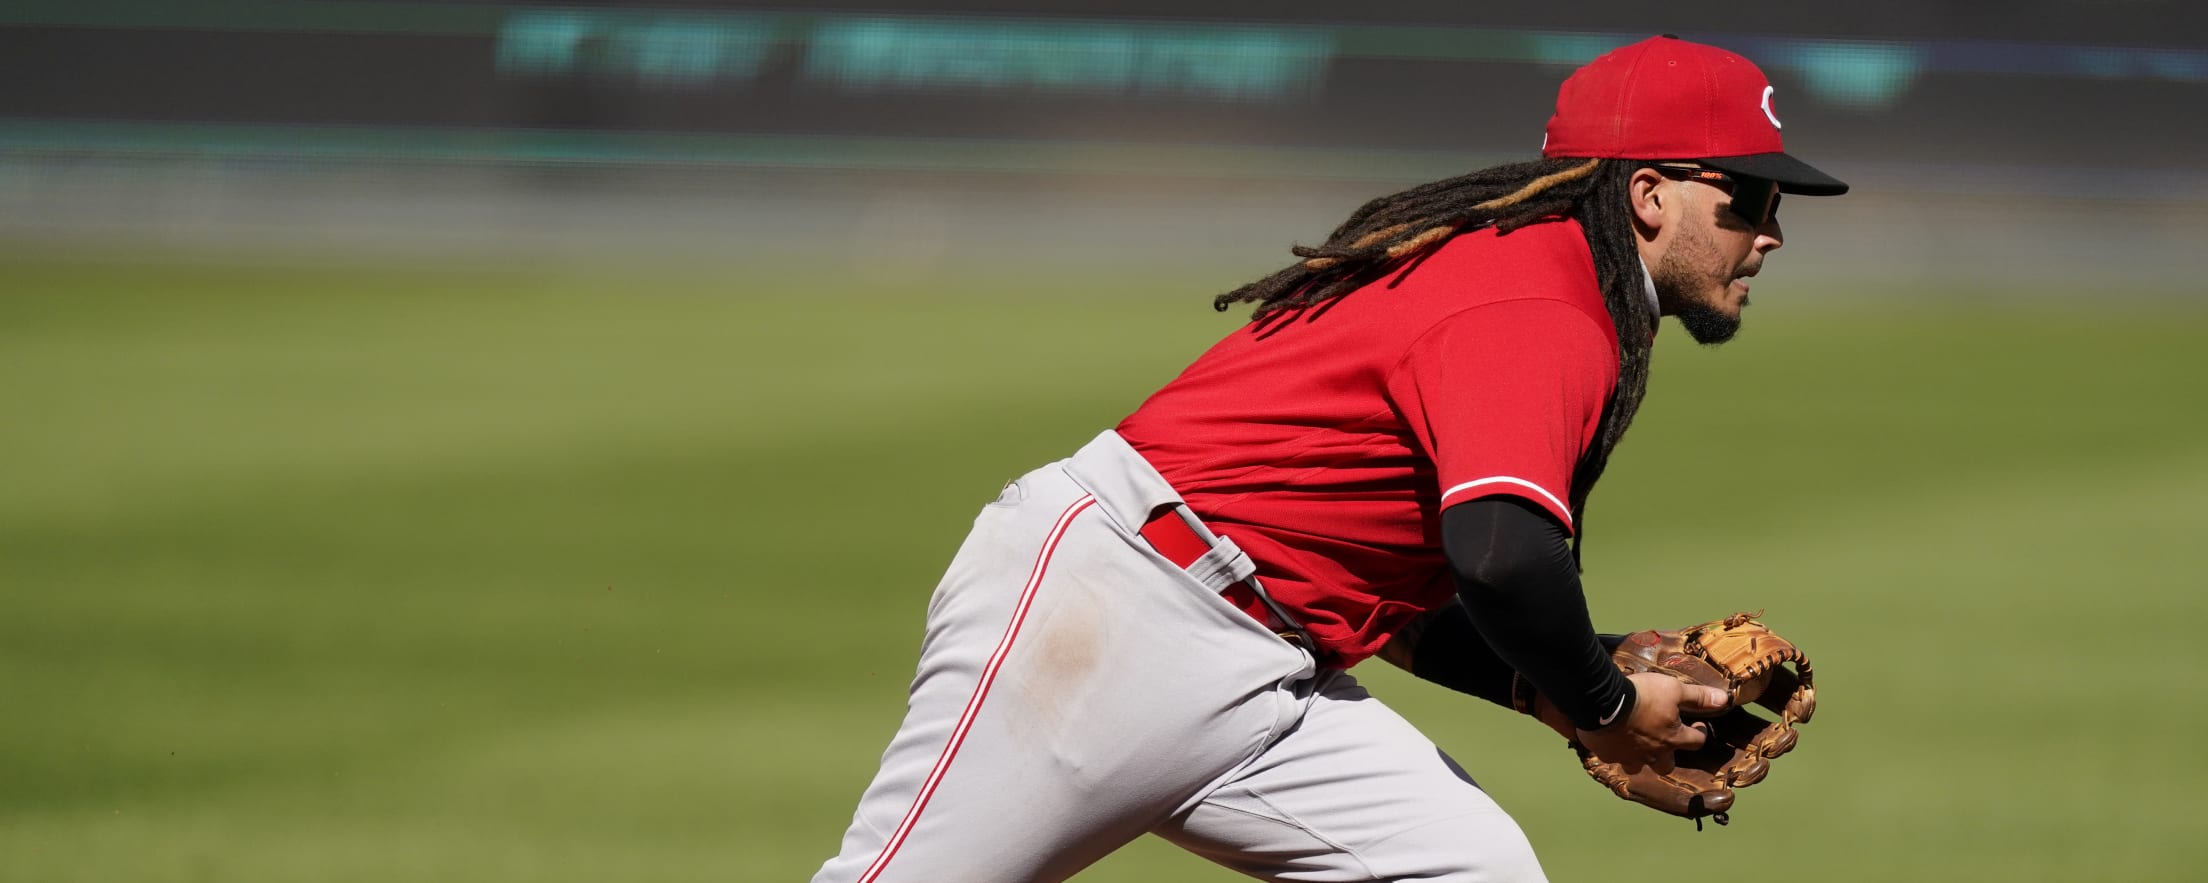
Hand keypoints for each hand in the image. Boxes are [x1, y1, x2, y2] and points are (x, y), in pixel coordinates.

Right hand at [1574, 672, 1729, 774]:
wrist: (1602, 701)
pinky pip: (1613, 757)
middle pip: (1666, 766)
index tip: (1696, 724)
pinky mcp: (1607, 754)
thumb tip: (1725, 700)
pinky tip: (1611, 738)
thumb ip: (1699, 697)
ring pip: (1637, 766)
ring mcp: (1629, 757)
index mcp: (1673, 738)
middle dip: (1668, 756)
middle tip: (1663, 740)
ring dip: (1639, 758)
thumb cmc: (1642, 695)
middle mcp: (1653, 753)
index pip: (1696, 742)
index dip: (1699, 733)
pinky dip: (1615, 750)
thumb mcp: (1674, 689)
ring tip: (1635, 744)